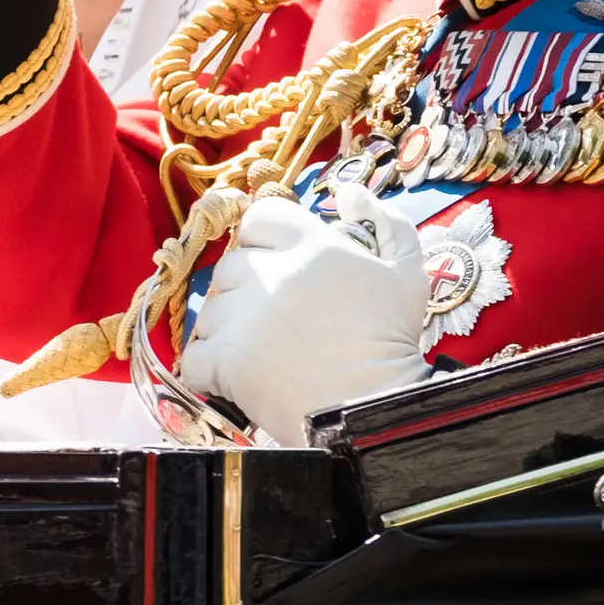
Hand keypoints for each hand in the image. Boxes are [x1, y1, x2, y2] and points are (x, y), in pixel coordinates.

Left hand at [178, 194, 435, 448]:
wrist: (376, 411)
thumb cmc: (394, 343)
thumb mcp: (409, 272)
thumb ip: (386, 222)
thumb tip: (348, 192)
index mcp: (312, 246)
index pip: (261, 217)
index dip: (263, 239)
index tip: (275, 263)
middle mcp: (271, 275)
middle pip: (232, 265)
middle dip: (245, 288)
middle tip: (269, 318)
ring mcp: (244, 318)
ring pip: (210, 310)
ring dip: (225, 327)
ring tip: (255, 351)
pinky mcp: (227, 361)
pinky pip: (194, 356)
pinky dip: (207, 368)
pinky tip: (231, 376)